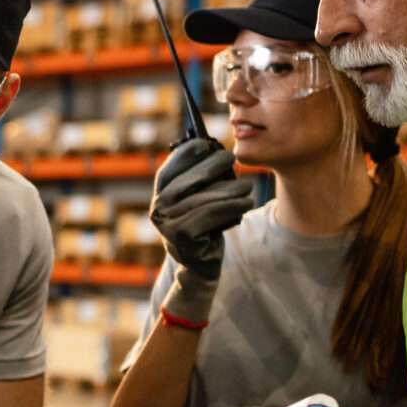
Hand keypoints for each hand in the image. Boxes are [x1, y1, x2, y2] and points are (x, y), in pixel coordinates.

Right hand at [150, 137, 252, 304]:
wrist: (201, 263)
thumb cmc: (203, 224)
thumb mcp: (198, 200)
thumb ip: (199, 179)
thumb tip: (215, 149)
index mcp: (159, 196)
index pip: (169, 169)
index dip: (186, 154)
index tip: (206, 144)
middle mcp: (158, 209)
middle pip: (187, 181)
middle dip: (212, 166)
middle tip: (232, 158)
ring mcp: (168, 224)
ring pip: (204, 198)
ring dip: (230, 188)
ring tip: (248, 185)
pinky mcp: (183, 237)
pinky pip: (212, 214)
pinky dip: (233, 205)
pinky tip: (246, 202)